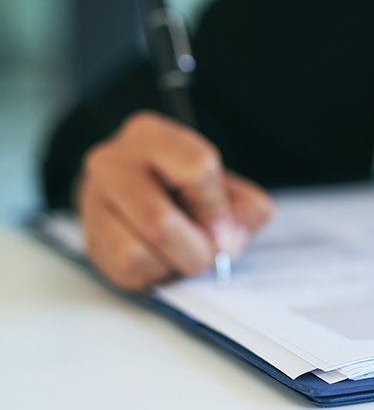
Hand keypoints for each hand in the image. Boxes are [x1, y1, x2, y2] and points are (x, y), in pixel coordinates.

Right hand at [77, 111, 272, 289]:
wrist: (146, 199)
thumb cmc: (192, 191)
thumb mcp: (230, 188)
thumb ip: (247, 208)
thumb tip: (231, 236)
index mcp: (152, 135)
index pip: (197, 169)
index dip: (217, 209)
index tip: (224, 228)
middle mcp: (112, 162)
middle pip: (158, 221)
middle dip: (196, 249)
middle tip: (209, 253)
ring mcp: (93, 201)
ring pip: (137, 252)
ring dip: (173, 264)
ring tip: (183, 253)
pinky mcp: (90, 239)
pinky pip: (126, 270)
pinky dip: (154, 274)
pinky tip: (162, 258)